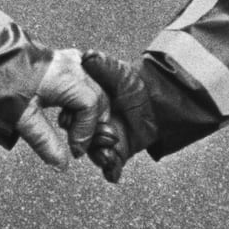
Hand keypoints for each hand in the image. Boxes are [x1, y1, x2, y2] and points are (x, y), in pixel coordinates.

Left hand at [16, 48, 107, 168]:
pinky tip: (64, 109)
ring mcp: (67, 59)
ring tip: (67, 126)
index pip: (92, 106)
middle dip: (92, 124)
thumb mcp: (22, 118)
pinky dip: (80, 97)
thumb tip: (62, 165)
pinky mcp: (60, 59)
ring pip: (93, 87)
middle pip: (98, 97)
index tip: (75, 149)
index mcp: (66, 77)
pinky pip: (83, 79)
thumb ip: (45, 143)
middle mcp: (71, 65)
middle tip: (76, 144)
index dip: (87, 132)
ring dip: (87, 111)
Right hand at [81, 51, 158, 182]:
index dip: (70, 121)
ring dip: (100, 157)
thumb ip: (102, 63)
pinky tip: (113, 171)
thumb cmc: (133, 81)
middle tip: (95, 138)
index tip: (70, 120)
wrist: (158, 98)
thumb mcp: (117, 70)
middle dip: (85, 142)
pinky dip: (111, 171)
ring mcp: (105, 141)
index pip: (71, 118)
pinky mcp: (120, 153)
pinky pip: (111, 167)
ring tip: (107, 156)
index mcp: (84, 107)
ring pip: (95, 154)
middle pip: (80, 139)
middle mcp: (91, 125)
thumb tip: (88, 57)